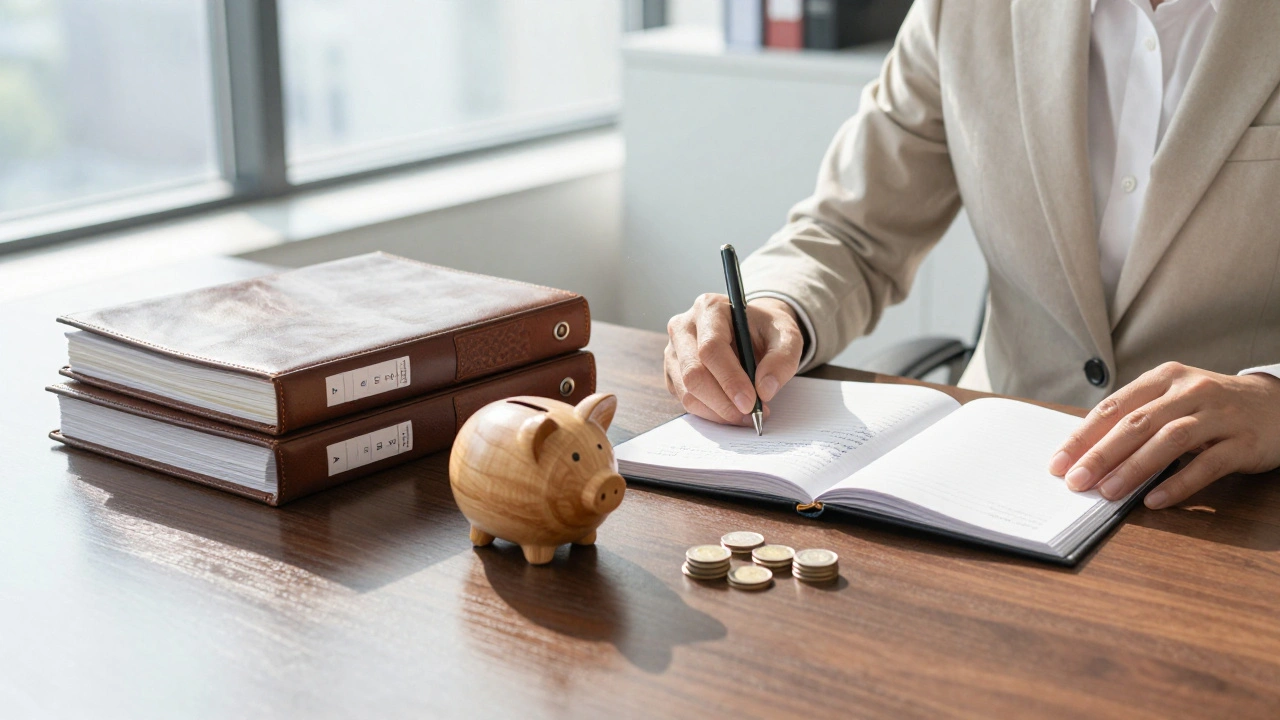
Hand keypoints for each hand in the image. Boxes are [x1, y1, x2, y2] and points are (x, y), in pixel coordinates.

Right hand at [664, 294, 803, 425]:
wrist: (752, 333)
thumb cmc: (767, 331)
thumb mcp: (788, 337)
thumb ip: (782, 360)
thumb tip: (764, 389)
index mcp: (709, 309)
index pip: (711, 348)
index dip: (730, 379)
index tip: (750, 402)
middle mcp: (684, 327)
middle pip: (693, 373)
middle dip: (723, 402)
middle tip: (750, 415)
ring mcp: (674, 351)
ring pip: (687, 392)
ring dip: (718, 412)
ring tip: (745, 414)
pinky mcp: (672, 373)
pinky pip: (685, 401)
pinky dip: (710, 413)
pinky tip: (731, 408)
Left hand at [1048, 362, 1279, 508]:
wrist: (1278, 405)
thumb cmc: (1211, 406)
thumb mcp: (1173, 400)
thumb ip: (1137, 419)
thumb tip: (1087, 454)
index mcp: (1164, 378)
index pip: (1113, 407)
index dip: (1083, 436)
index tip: (1058, 463)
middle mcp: (1190, 391)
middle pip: (1136, 424)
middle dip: (1101, 455)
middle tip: (1076, 481)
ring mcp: (1219, 415)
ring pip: (1168, 441)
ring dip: (1134, 469)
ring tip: (1108, 493)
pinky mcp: (1244, 441)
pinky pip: (1207, 465)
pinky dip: (1178, 484)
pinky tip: (1154, 500)